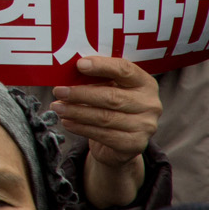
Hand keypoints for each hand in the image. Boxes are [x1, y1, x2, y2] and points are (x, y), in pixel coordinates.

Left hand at [56, 55, 158, 207]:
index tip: (79, 64)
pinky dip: (80, 127)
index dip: (102, 66)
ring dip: (76, 112)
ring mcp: (145, 126)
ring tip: (57, 107)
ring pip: (104, 117)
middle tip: (58, 91)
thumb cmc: (111, 103)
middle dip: (80, 94)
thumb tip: (67, 70)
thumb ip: (95, 77)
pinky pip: (103, 135)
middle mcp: (151, 104)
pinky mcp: (135, 145)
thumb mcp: (108, 86)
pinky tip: (66, 122)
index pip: (125, 70)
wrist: (121, 140)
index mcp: (145, 83)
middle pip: (111, 97)